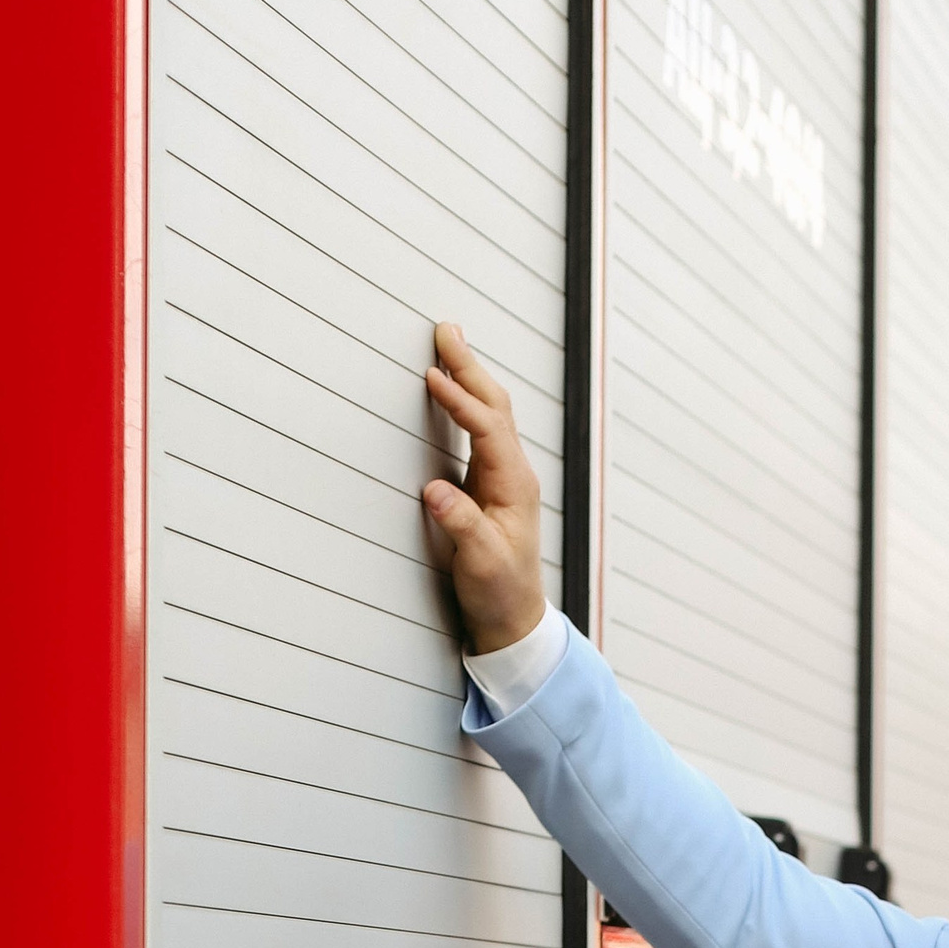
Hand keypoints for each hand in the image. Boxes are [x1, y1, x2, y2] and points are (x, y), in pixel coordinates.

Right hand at [420, 324, 546, 654]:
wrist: (515, 617)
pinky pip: (482, 428)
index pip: (487, 429)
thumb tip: (434, 489)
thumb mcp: (480, 563)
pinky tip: (455, 386)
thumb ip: (460, 525)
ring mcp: (505, 476)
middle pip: (494, 406)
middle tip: (445, 330)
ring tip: (448, 343)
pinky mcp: (493, 483)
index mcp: (514, 487)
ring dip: (469, 376)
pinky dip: (466, 400)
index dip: (459, 401)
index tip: (433, 376)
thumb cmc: (500, 591)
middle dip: (469, 367)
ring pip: (491, 412)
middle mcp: (514, 474)